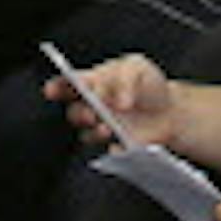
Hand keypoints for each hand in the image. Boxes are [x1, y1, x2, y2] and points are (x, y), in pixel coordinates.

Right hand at [47, 50, 174, 150]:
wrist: (169, 109)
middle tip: (92, 112)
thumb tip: (119, 102)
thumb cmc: (148, 84)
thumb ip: (125, 81)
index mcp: (94, 82)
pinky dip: (115, 149)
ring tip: (107, 127)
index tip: (52, 90)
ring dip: (93, 132)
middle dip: (80, 113)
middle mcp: (94, 106)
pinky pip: (110, 151)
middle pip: (75, 112)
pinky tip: (122, 144)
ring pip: (87, 134)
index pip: (69, 85)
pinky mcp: (117, 145)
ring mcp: (103, 127)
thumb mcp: (137, 69)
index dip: (57, 88)